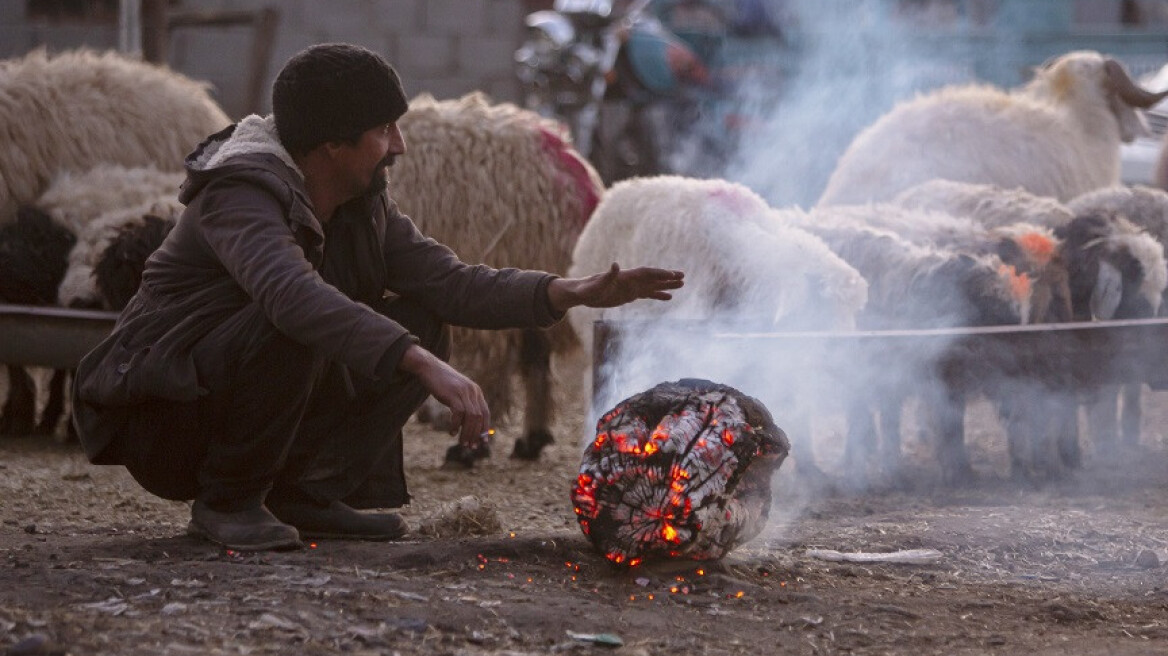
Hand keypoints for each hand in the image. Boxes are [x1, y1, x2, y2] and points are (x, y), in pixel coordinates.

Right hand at [398, 345, 490, 446]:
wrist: (429, 368)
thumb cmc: (442, 383)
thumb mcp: (457, 392)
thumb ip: (464, 405)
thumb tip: (467, 425)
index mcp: (476, 391)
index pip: (486, 413)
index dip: (485, 428)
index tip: (483, 442)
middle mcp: (473, 391)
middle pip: (479, 417)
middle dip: (475, 434)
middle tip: (470, 446)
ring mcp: (463, 392)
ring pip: (471, 417)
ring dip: (467, 432)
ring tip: (462, 443)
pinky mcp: (453, 394)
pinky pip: (458, 413)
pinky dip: (456, 425)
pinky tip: (451, 432)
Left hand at [548, 263, 683, 311]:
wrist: (580, 293)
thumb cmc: (586, 289)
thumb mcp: (595, 285)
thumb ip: (606, 276)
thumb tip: (615, 265)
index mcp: (624, 277)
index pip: (646, 273)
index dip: (659, 274)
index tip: (672, 275)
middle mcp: (630, 280)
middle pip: (653, 278)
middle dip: (668, 277)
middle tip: (683, 277)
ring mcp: (631, 287)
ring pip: (653, 286)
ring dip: (667, 286)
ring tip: (682, 285)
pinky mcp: (629, 295)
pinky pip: (647, 295)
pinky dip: (658, 296)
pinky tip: (669, 298)